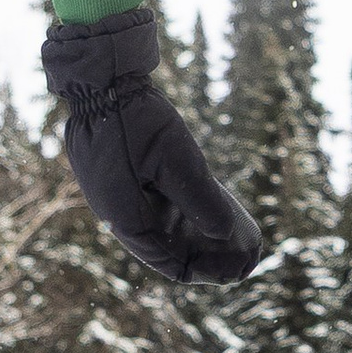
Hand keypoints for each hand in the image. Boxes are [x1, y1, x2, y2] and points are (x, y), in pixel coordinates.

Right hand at [40, 5, 261, 285]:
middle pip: (175, 249)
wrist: (102, 81)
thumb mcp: (175, 161)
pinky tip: (225, 214)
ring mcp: (126, 196)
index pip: (172, 263)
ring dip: (206, 236)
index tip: (240, 272)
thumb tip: (225, 236)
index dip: (209, 271)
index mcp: (127, 220)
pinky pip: (167, 206)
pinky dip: (194, 214)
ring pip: (173, 228)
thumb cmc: (135, 120)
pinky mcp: (132, 177)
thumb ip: (200, 200)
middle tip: (249, 258)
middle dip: (212, 255)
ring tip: (243, 238)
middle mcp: (124, 215)